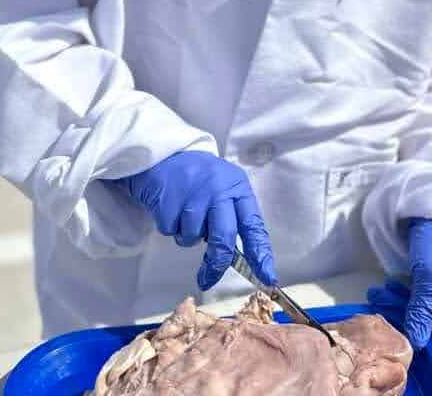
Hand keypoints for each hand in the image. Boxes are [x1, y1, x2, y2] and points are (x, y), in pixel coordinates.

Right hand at [115, 151, 276, 290]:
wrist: (163, 153)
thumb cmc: (198, 178)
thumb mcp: (222, 188)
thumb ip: (232, 216)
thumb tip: (241, 258)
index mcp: (236, 186)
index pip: (253, 225)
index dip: (261, 254)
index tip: (267, 277)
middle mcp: (218, 188)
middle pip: (224, 237)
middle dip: (217, 262)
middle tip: (208, 278)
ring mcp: (193, 192)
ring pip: (192, 237)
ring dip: (185, 234)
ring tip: (183, 212)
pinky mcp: (168, 198)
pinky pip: (170, 230)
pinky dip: (168, 226)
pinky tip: (169, 206)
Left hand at [366, 218, 431, 362]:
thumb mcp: (429, 279)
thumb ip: (422, 313)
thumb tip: (415, 346)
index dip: (428, 352)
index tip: (400, 343)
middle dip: (405, 325)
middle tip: (377, 311)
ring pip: (423, 318)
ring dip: (398, 309)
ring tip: (375, 295)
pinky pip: (420, 304)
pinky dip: (402, 299)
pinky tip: (385, 289)